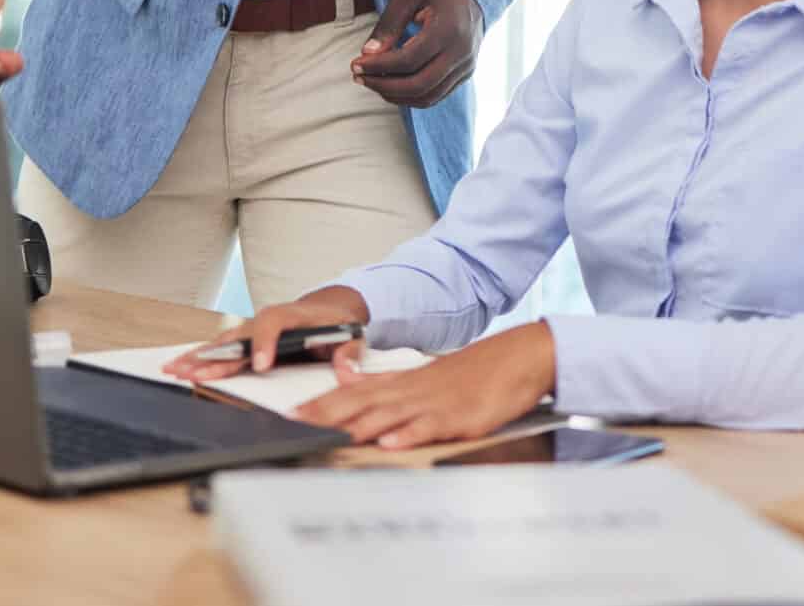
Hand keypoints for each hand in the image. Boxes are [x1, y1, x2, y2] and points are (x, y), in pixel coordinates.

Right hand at [163, 287, 369, 380]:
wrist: (329, 311)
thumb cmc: (338, 323)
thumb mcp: (352, 335)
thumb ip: (351, 352)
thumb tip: (346, 368)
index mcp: (293, 315)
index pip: (274, 322)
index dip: (265, 342)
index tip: (260, 366)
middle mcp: (268, 320)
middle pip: (238, 335)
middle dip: (216, 355)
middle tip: (196, 372)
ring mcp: (254, 331)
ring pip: (223, 343)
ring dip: (199, 356)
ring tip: (175, 370)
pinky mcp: (248, 343)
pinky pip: (222, 350)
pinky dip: (201, 358)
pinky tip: (181, 368)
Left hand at [292, 322, 555, 449]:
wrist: (515, 359)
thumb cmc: (469, 374)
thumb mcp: (422, 377)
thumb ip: (386, 383)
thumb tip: (348, 382)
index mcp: (401, 382)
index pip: (351, 393)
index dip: (319, 404)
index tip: (289, 415)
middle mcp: (410, 390)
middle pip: (360, 403)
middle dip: (325, 416)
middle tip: (293, 426)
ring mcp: (433, 403)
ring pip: (388, 414)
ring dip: (357, 426)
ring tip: (329, 437)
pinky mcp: (457, 416)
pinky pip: (429, 426)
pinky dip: (409, 435)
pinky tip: (391, 444)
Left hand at [352, 0, 481, 108]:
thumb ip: (389, 23)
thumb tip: (368, 53)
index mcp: (450, 27)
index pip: (409, 59)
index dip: (378, 66)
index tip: (356, 63)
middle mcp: (462, 51)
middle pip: (419, 84)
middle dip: (383, 85)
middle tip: (359, 77)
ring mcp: (466, 66)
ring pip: (427, 96)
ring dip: (395, 95)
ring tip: (371, 82)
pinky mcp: (465, 74)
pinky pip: (436, 96)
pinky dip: (410, 97)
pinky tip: (390, 86)